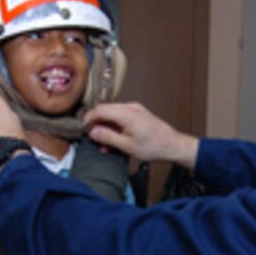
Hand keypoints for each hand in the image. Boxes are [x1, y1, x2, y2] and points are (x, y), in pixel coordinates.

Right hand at [83, 102, 199, 168]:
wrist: (172, 145)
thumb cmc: (154, 147)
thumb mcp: (127, 146)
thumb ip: (108, 137)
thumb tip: (92, 132)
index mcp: (126, 114)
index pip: (100, 110)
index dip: (88, 119)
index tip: (82, 129)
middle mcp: (130, 107)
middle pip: (105, 110)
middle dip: (96, 123)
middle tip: (92, 138)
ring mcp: (135, 109)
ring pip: (112, 113)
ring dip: (105, 127)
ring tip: (105, 144)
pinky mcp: (138, 113)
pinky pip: (120, 116)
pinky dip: (114, 126)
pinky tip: (114, 139)